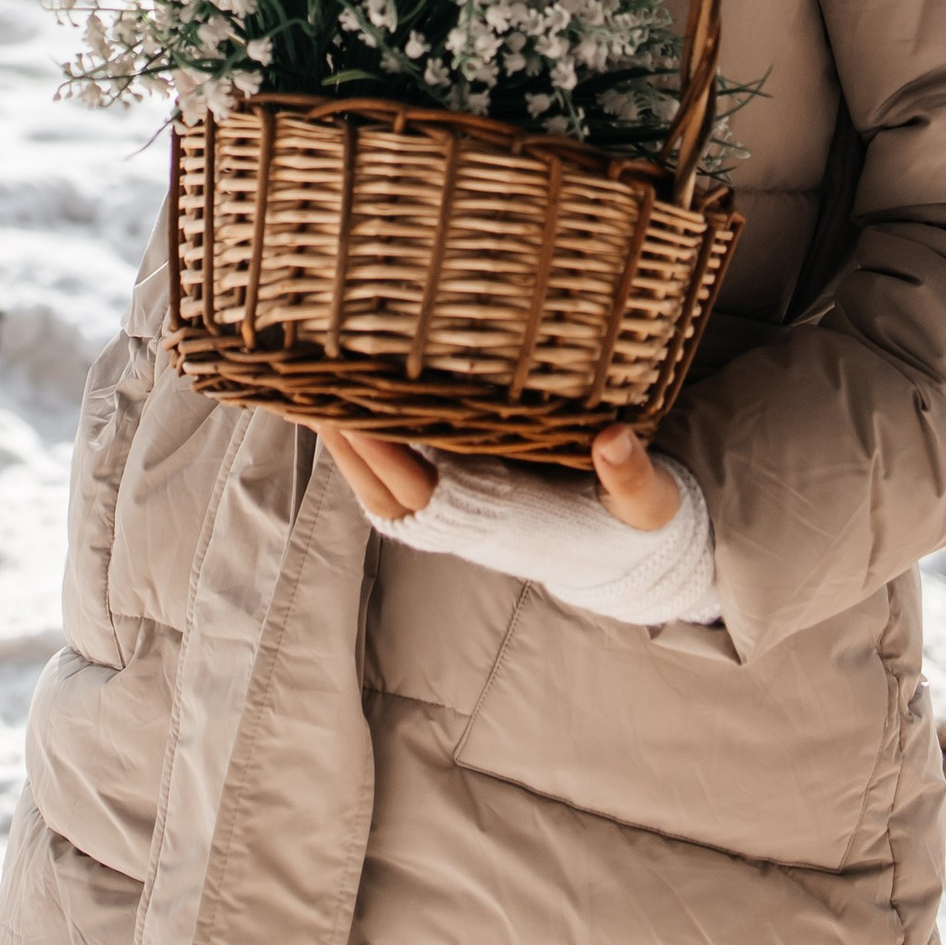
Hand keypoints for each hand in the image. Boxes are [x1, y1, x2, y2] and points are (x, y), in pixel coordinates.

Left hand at [315, 422, 680, 531]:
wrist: (628, 559)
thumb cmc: (631, 524)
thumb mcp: (645, 504)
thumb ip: (632, 476)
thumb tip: (614, 439)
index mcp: (502, 516)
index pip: (426, 486)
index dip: (384, 452)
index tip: (350, 411)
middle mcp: (467, 519)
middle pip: (382, 484)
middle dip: (342, 440)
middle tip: (300, 385)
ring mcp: (456, 513)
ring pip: (379, 484)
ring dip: (342, 443)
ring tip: (301, 391)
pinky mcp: (456, 502)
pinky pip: (393, 478)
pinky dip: (361, 448)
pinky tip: (340, 412)